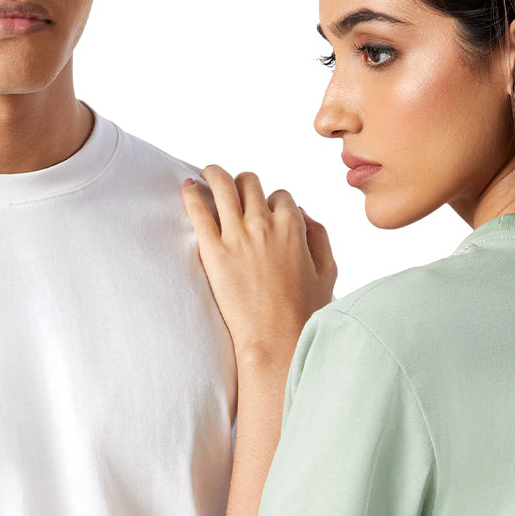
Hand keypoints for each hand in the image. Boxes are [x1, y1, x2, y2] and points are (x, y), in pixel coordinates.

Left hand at [182, 166, 336, 367]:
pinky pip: (198, 210)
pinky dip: (191, 194)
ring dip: (214, 174)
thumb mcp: (327, 271)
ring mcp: (238, 235)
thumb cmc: (304, 313)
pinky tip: (187, 188)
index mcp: (294, 226)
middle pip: (250, 183)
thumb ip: (319, 236)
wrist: (277, 341)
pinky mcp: (214, 250)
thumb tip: (303, 212)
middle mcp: (265, 223)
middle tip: (233, 190)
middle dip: (244, 184)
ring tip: (206, 174)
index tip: (264, 212)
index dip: (272, 202)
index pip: (280, 196)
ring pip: (223, 185)